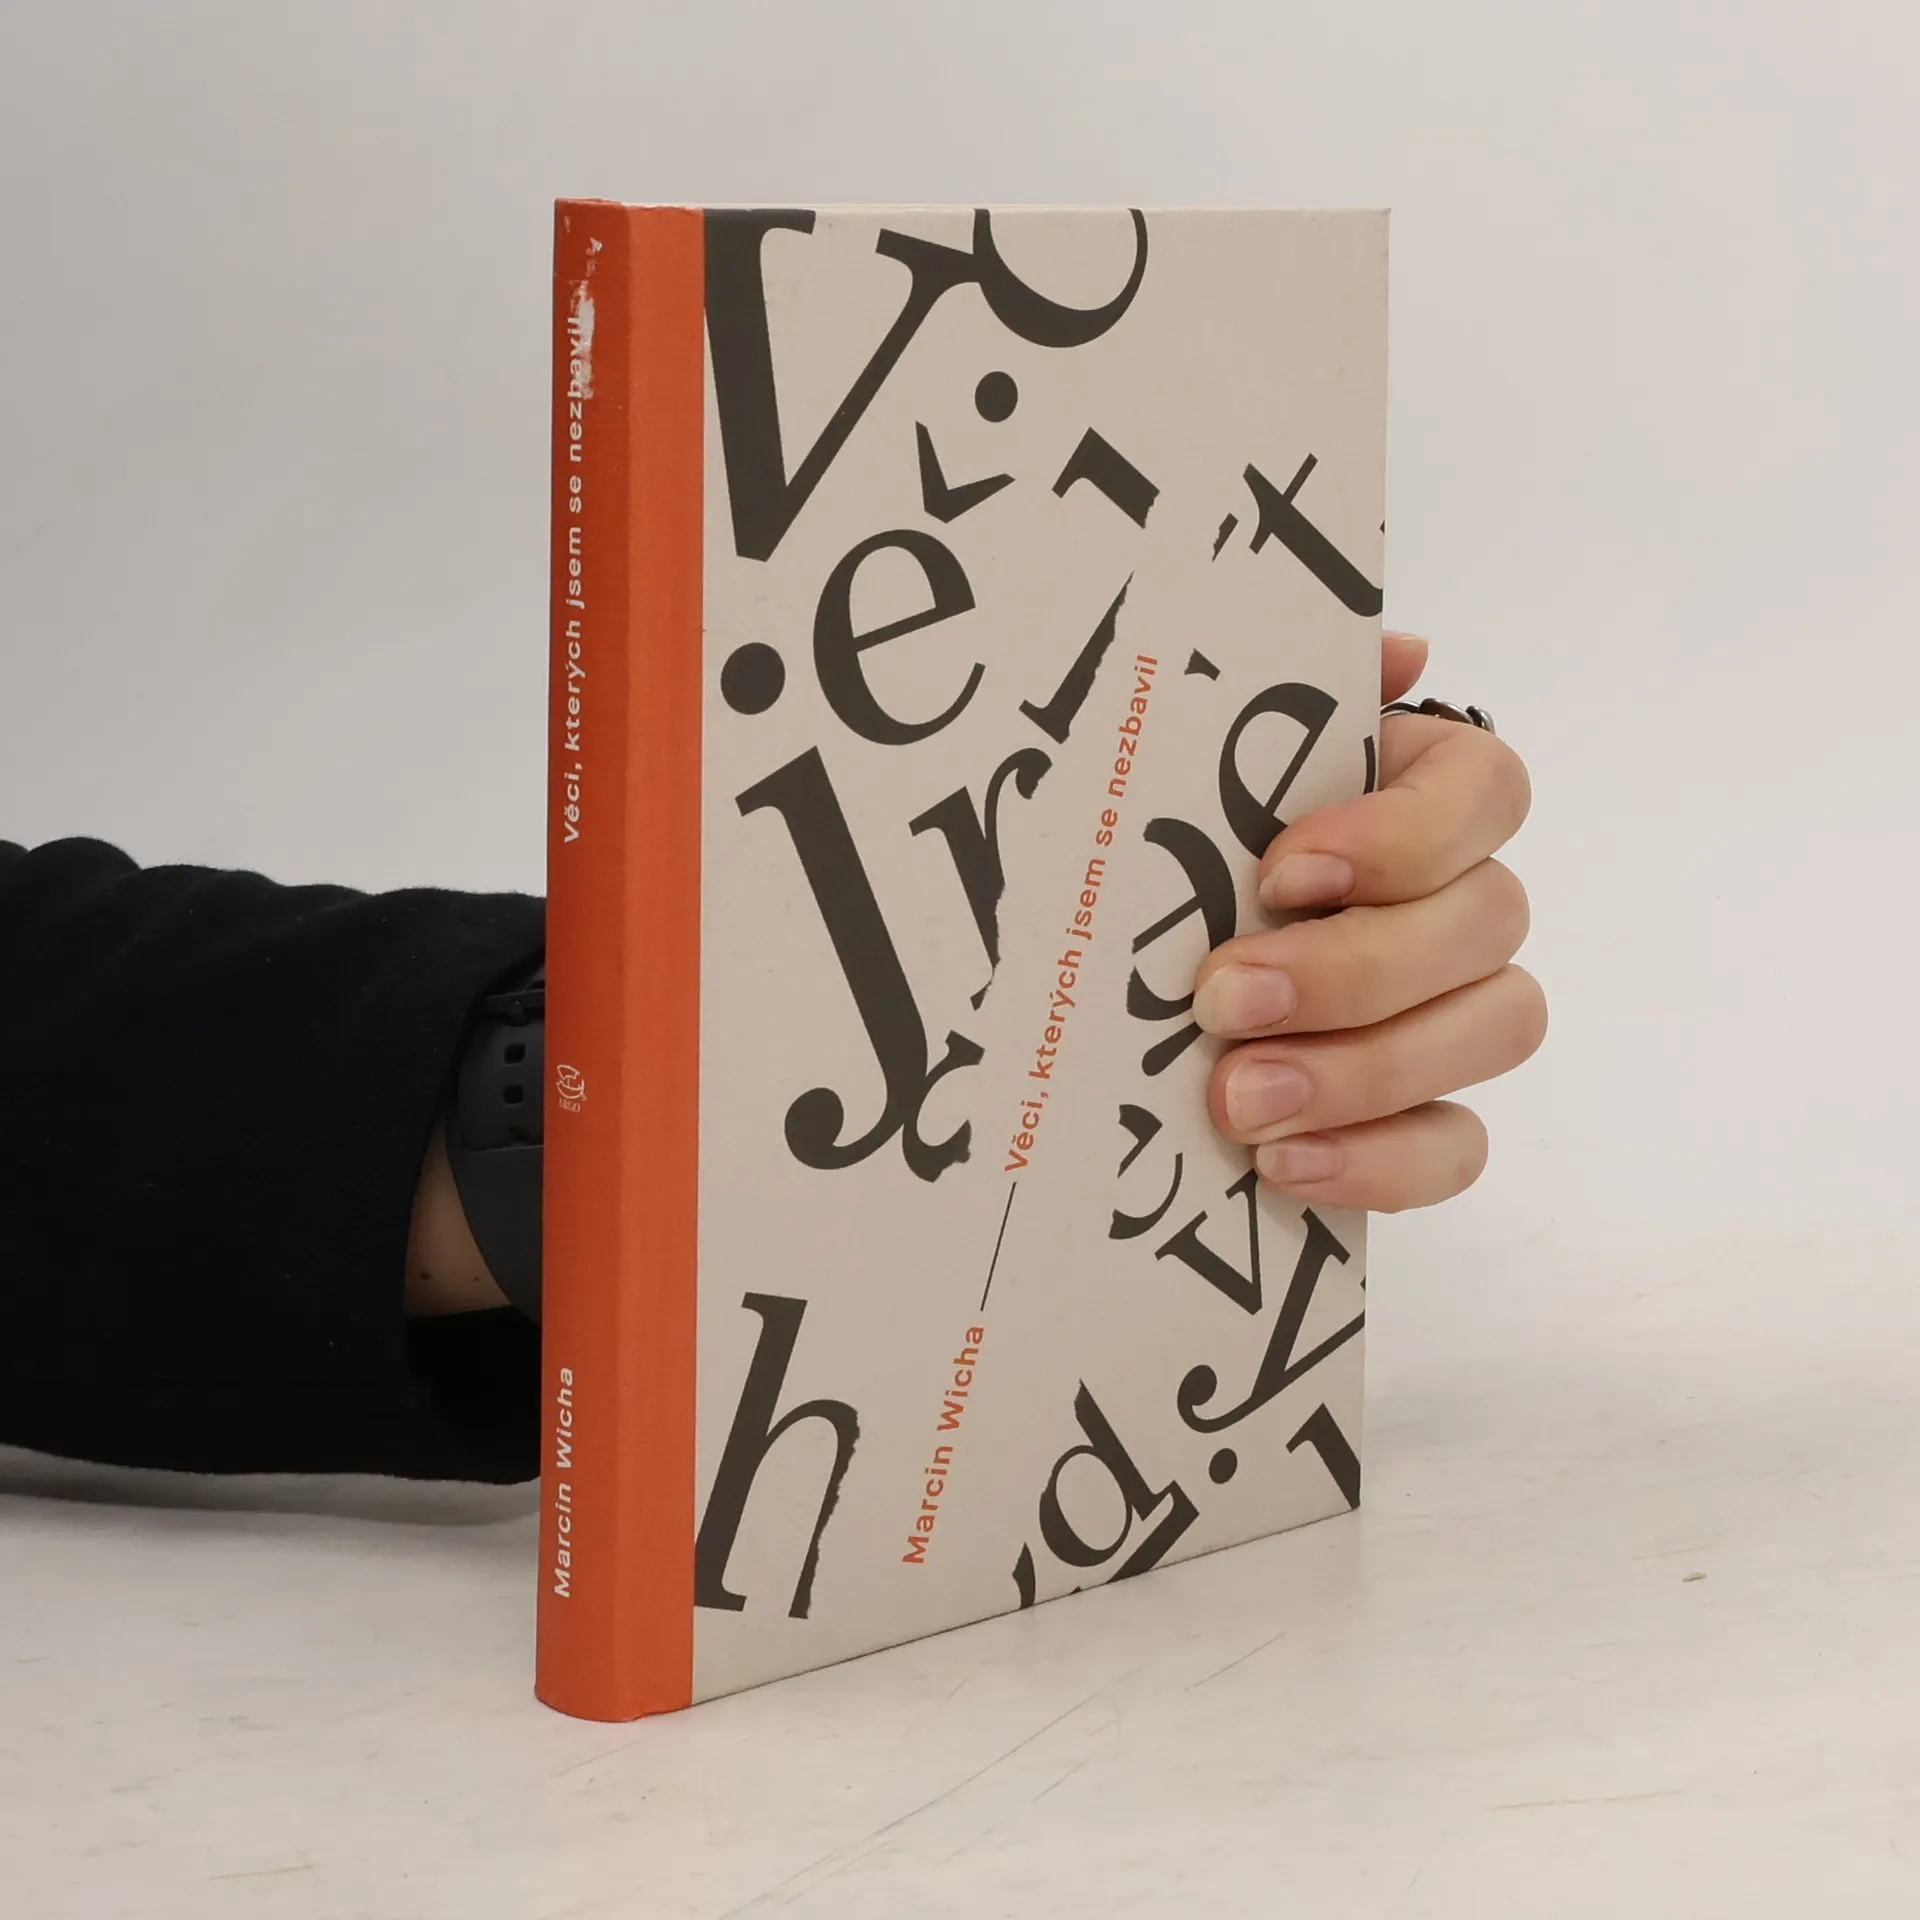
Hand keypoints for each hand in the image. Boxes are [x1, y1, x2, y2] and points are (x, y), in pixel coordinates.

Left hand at [1192, 632, 1544, 1210]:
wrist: (1091, 995)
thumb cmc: (1149, 857)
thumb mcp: (1178, 771)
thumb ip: (1269, 701)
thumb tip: (1398, 649)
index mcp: (1409, 796)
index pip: (1483, 790)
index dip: (1402, 833)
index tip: (1280, 870)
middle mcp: (1455, 899)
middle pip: (1488, 921)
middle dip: (1354, 969)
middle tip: (1222, 1000)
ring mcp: (1454, 1013)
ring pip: (1496, 1029)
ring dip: (1366, 1071)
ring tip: (1237, 1102)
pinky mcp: (1422, 1116)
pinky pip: (1457, 1148)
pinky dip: (1379, 1162)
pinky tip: (1282, 1165)